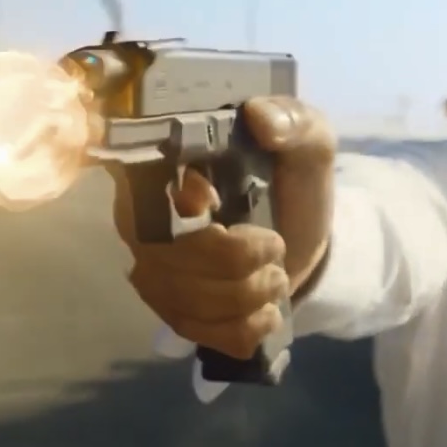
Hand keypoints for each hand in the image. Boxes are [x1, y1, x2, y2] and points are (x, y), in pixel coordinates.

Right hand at [112, 96, 336, 358]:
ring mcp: (154, 268)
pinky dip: (240, 328)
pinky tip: (266, 314)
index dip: (174, 202)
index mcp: (165, 168)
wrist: (305, 237)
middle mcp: (144, 219)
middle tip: (276, 250)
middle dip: (230, 262)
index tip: (214, 200)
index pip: (139, 187)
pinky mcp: (172, 310)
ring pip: (181, 298)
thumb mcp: (307, 143)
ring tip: (276, 279)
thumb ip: (293, 121)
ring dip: (243, 295)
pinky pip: (194, 330)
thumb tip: (259, 116)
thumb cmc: (294, 180)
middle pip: (161, 255)